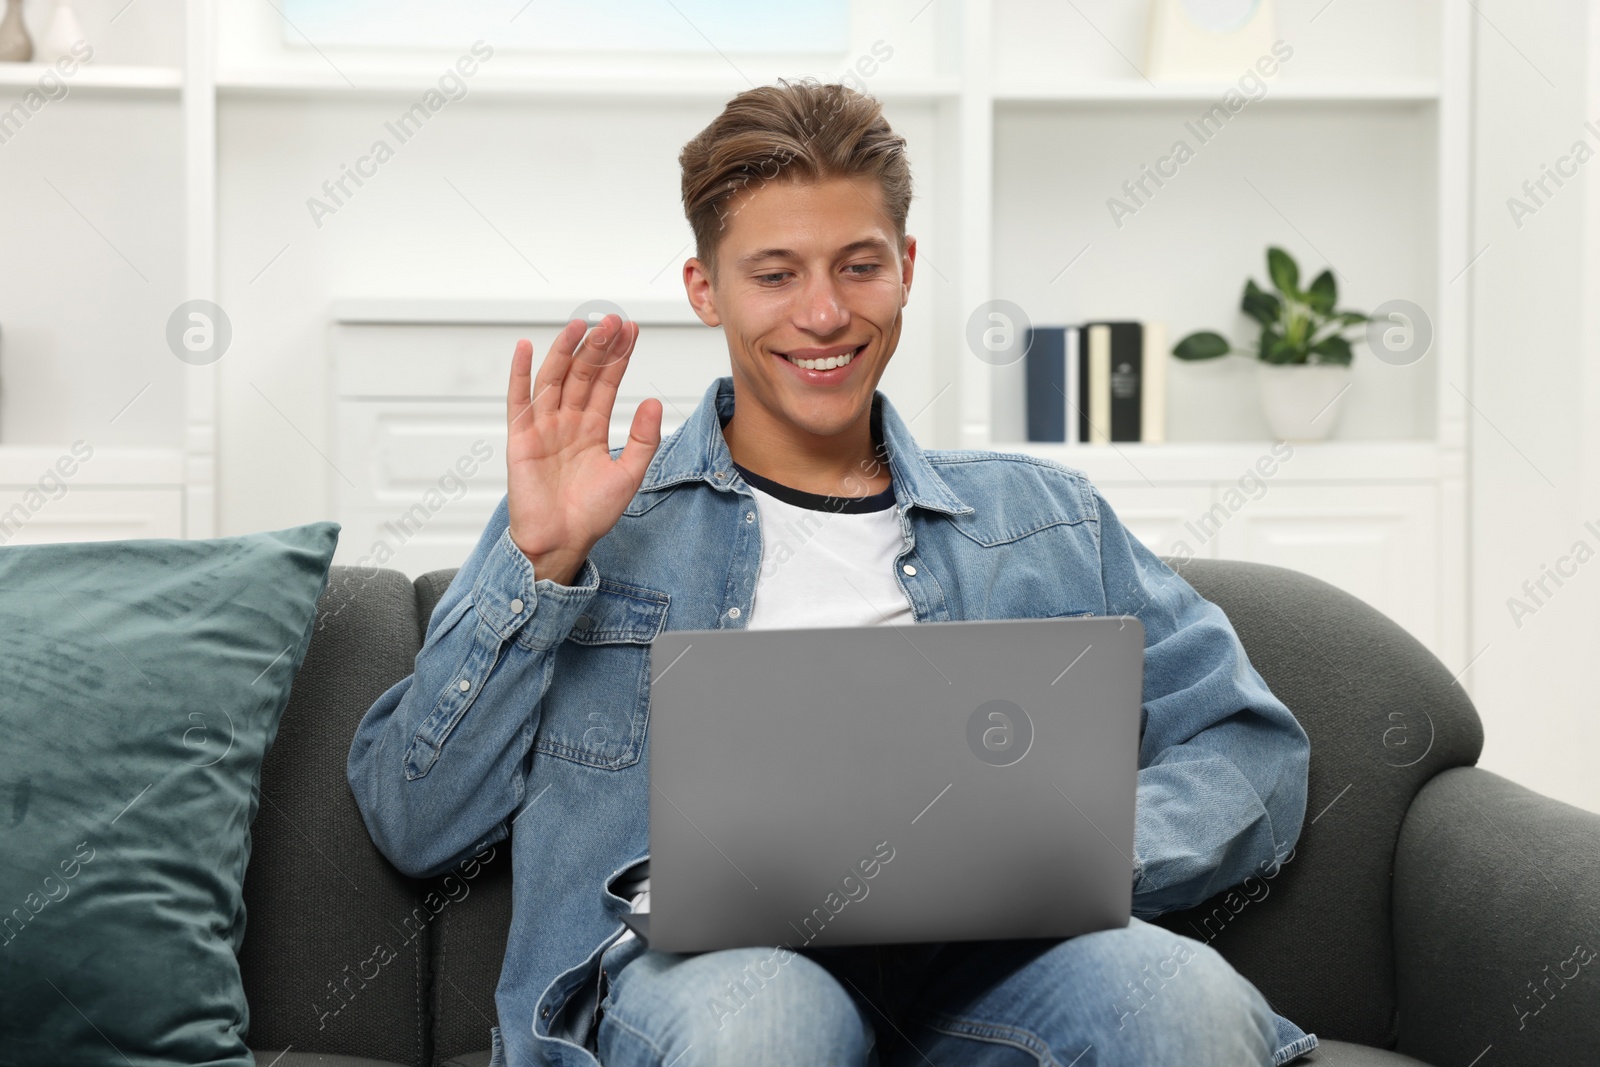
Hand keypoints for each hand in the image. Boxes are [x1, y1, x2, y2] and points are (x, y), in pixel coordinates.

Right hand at [504, 314, 661, 586]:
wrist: (561, 542)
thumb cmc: (591, 515)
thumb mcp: (629, 474)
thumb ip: (642, 438)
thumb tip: (652, 402)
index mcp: (592, 429)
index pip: (607, 382)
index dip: (619, 357)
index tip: (632, 331)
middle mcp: (567, 422)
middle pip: (583, 374)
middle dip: (598, 347)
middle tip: (613, 321)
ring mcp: (543, 427)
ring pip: (555, 379)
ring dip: (566, 350)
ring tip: (581, 325)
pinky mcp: (521, 438)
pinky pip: (519, 400)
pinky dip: (520, 373)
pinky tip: (527, 348)